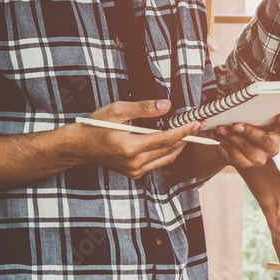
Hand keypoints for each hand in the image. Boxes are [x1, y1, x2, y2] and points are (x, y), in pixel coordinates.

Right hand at [75, 99, 200, 179]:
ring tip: (189, 133)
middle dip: (185, 138)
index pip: (164, 139)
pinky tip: (171, 141)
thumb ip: (144, 108)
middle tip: (198, 126)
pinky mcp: (135, 173)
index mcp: (130, 147)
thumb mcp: (118, 110)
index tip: (196, 124)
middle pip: (169, 150)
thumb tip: (167, 105)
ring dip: (179, 146)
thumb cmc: (97, 126)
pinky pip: (157, 163)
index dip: (183, 131)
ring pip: (166, 159)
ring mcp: (135, 171)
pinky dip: (166, 152)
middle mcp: (134, 163)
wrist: (81, 146)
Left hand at [214, 113, 279, 169]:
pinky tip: (214, 133)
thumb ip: (252, 110)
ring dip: (231, 136)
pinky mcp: (245, 164)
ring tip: (220, 128)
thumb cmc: (248, 126)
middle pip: (264, 140)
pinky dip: (221, 141)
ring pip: (246, 148)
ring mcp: (259, 158)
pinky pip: (232, 153)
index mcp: (278, 133)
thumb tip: (237, 98)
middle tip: (237, 125)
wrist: (237, 147)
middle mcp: (272, 147)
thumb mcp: (253, 118)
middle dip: (249, 132)